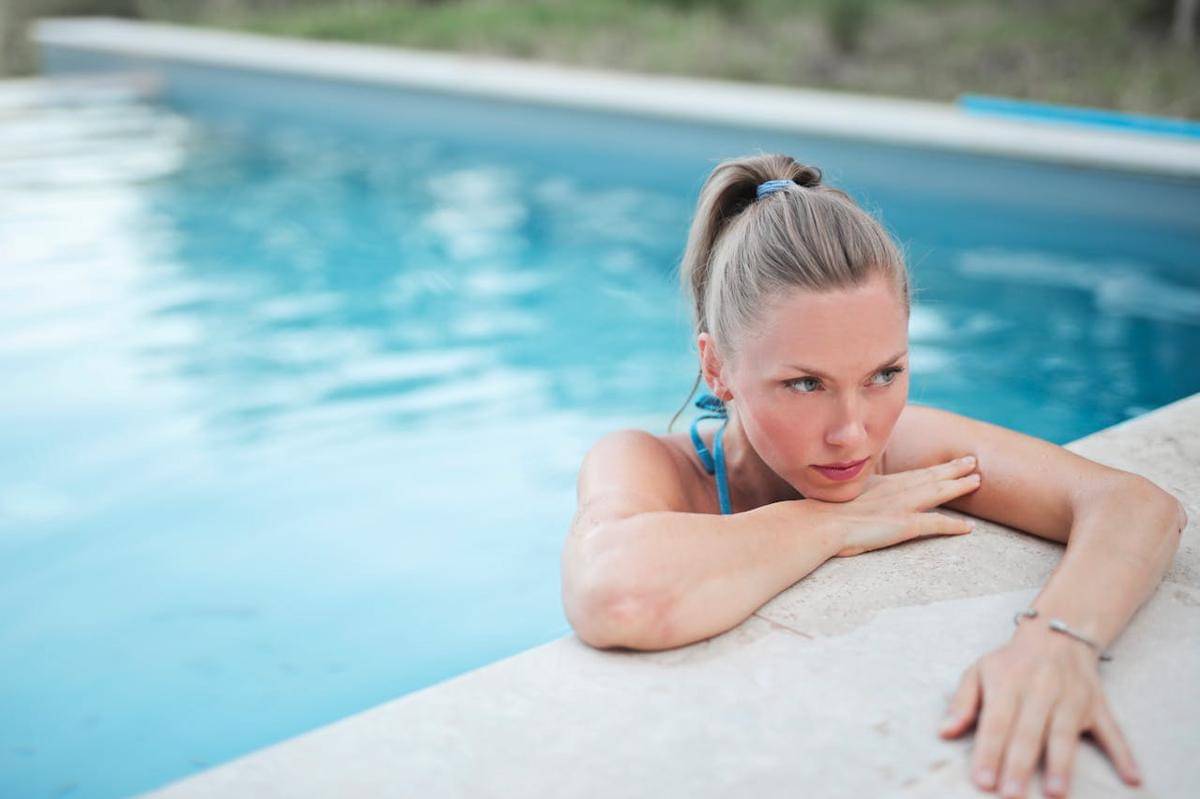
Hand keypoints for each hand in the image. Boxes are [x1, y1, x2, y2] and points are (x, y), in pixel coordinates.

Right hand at [804, 454, 981, 556]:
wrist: (820, 523)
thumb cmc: (824, 515)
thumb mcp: (843, 498)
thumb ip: (858, 498)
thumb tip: (857, 502)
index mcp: (881, 485)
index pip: (914, 474)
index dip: (933, 468)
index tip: (947, 462)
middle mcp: (894, 491)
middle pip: (930, 477)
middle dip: (953, 468)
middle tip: (972, 461)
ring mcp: (901, 506)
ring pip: (938, 492)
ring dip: (959, 486)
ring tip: (977, 480)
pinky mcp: (904, 525)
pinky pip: (936, 524)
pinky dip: (954, 525)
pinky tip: (969, 528)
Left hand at [938, 627, 1141, 797]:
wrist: (1057, 633)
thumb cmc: (1011, 662)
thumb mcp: (979, 671)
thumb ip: (962, 703)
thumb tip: (943, 732)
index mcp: (1008, 683)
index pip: (996, 722)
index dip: (989, 752)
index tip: (983, 782)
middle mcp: (1041, 690)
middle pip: (1029, 732)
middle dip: (1020, 765)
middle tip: (1012, 795)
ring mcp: (1072, 698)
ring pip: (1065, 733)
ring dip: (1062, 765)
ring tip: (1056, 794)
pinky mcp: (1098, 705)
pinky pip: (1113, 731)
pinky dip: (1124, 755)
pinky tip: (1131, 778)